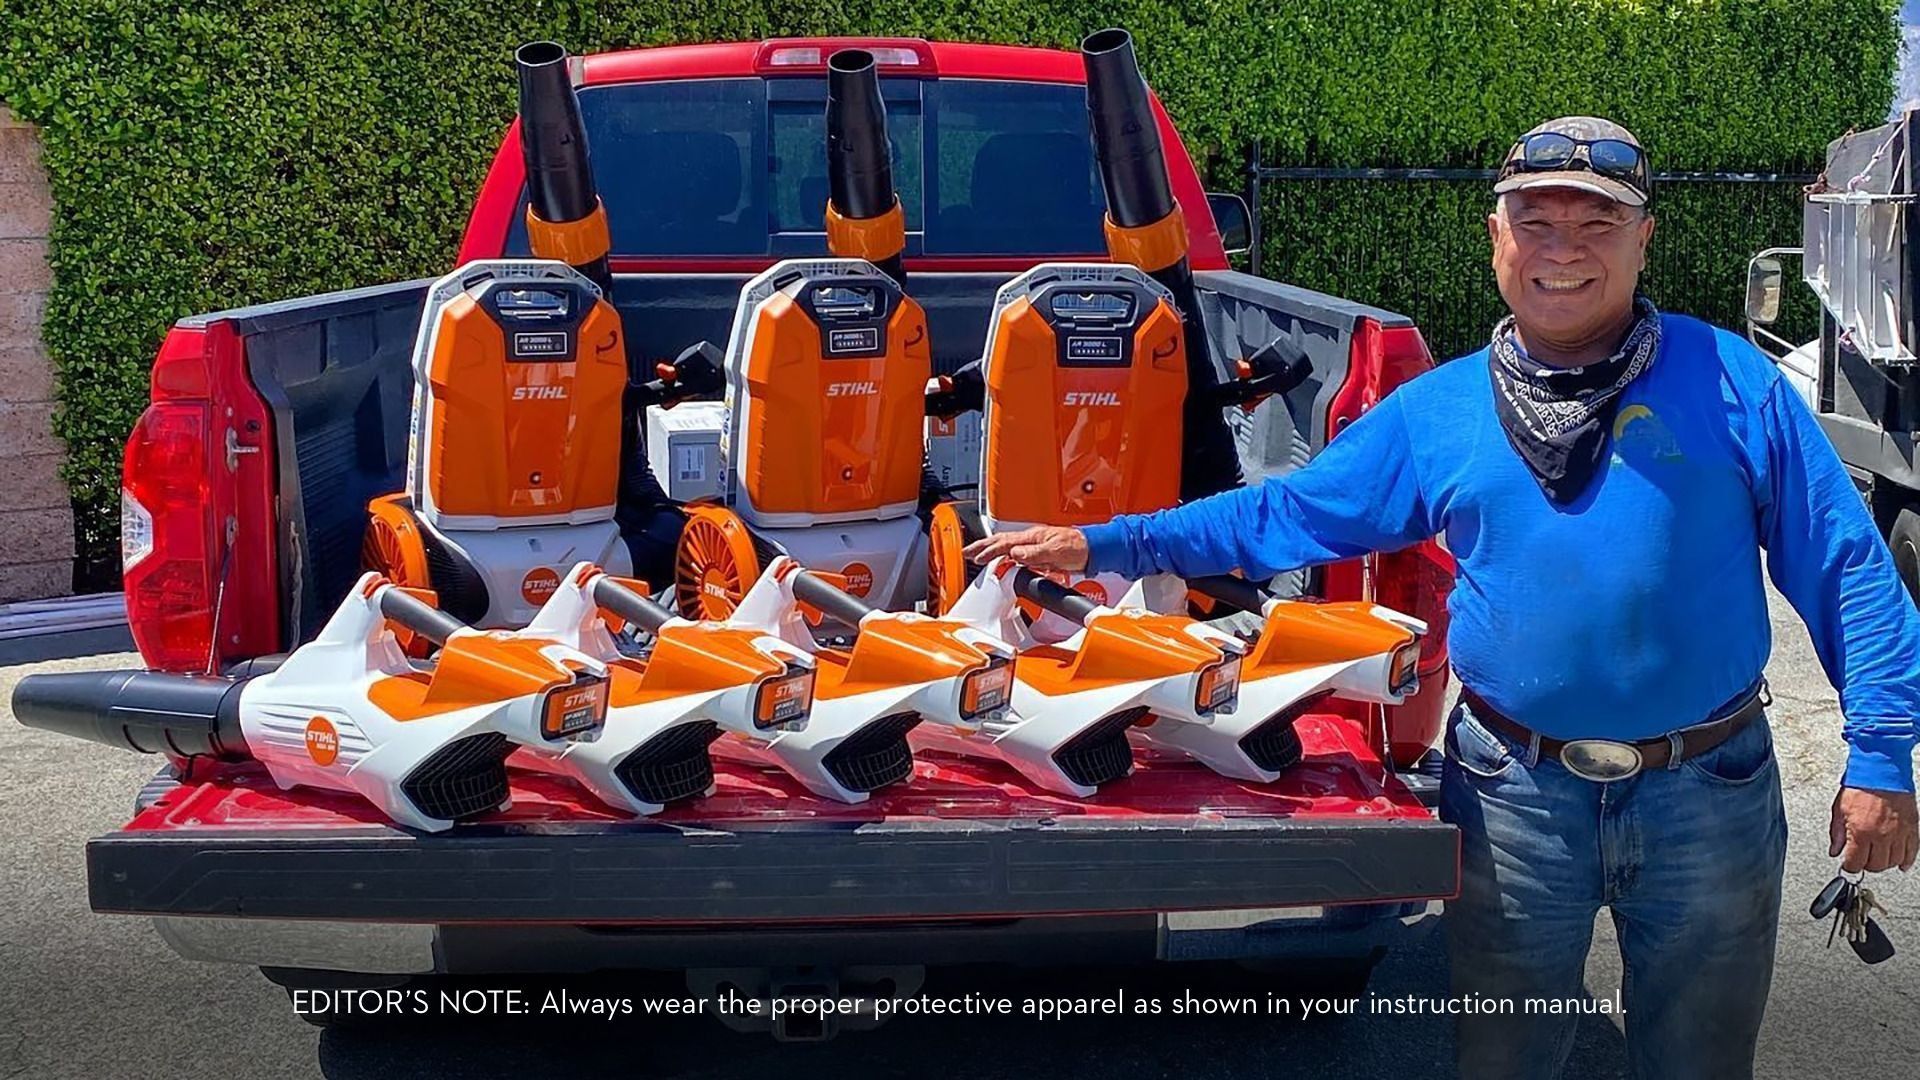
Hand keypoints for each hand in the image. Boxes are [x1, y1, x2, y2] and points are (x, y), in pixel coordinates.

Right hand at [962, 526, 1089, 573]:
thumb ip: (1034, 554)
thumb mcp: (1055, 551)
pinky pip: (1017, 555)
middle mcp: (1032, 540)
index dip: (988, 550)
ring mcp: (1035, 546)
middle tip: (967, 553)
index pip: (1005, 543)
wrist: (1094, 549)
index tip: (975, 556)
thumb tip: (1015, 555)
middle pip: (1002, 542)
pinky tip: (1003, 563)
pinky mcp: (1041, 554)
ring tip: (979, 557)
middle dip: (983, 547)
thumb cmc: (1079, 547)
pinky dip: (1005, 558)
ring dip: (992, 552)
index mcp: (1033, 536)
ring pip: (1008, 548)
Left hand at [1829, 786, 1919, 872]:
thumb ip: (1836, 833)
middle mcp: (1881, 836)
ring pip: (1894, 862)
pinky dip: (1906, 861)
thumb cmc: (1860, 786)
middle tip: (1862, 858)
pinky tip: (1900, 863)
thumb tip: (1834, 851)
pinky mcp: (1912, 829)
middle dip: (1866, 865)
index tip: (1848, 864)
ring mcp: (1899, 833)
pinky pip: (1912, 852)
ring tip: (1877, 856)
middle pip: (1876, 866)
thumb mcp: (1839, 809)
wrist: (1882, 770)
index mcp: (1860, 831)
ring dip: (1884, 863)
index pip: (1855, 863)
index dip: (1849, 866)